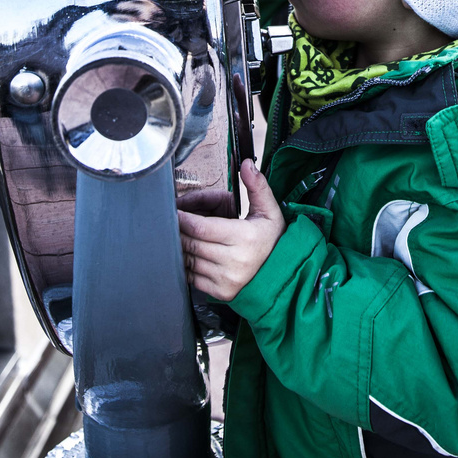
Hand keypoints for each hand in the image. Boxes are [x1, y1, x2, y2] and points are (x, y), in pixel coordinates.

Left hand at [178, 160, 284, 301]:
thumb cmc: (273, 240)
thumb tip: (246, 164)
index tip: (174, 211)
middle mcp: (235, 261)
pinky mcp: (221, 292)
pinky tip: (190, 254)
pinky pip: (192, 277)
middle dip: (179, 231)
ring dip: (180, 247)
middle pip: (191, 244)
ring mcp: (227, 279)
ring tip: (181, 235)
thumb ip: (256, 186)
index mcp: (246, 238)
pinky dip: (186, 264)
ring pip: (189, 260)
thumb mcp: (269, 211)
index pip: (201, 229)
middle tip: (173, 221)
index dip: (183, 219)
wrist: (284, 274)